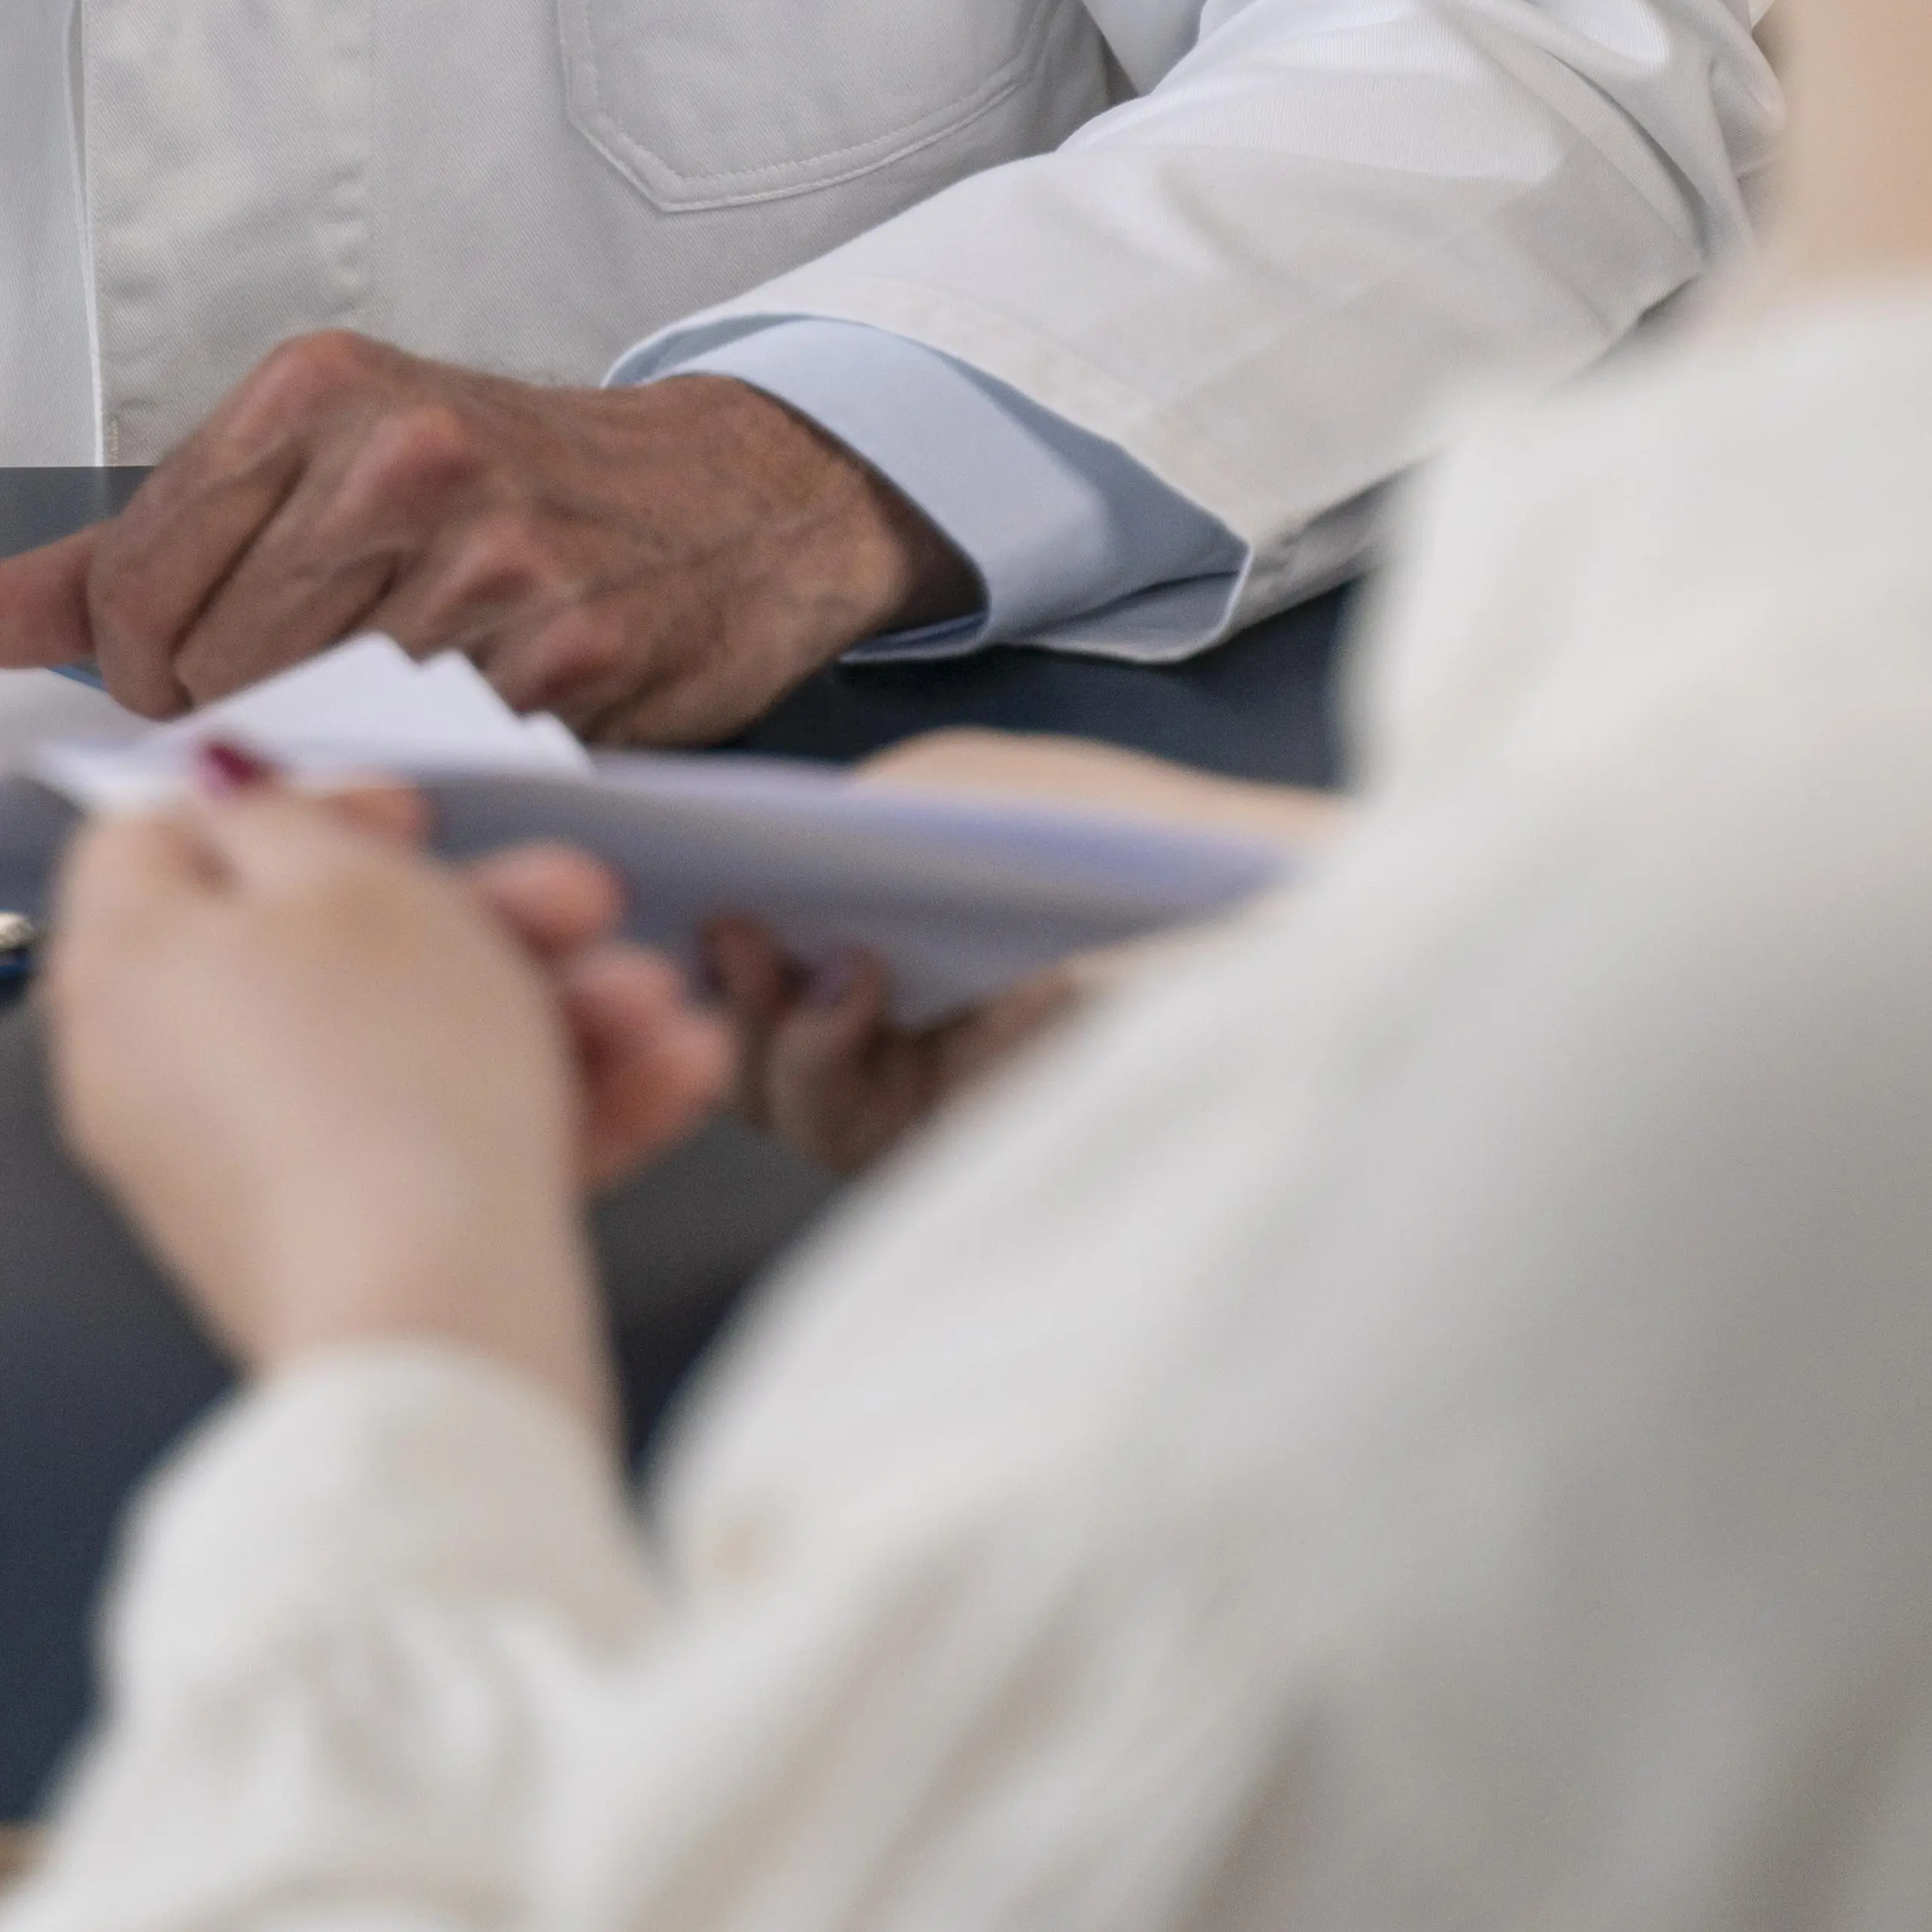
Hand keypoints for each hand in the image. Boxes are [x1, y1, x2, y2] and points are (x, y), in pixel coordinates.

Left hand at [0, 342, 974, 745]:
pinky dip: (435, 767)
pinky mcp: (565, 653)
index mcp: (316, 392)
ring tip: (395, 696)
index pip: (130, 584)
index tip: (183, 668)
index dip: (137, 663)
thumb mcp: (319, 464)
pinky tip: (476, 715)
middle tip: (311, 686)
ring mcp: (488, 555)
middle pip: (208, 669)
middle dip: (235, 713)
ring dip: (337, 746)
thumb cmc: (518, 483)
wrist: (733, 497)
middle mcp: (399, 455)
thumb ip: (139, 549)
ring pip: (312, 724)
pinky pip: (429, 761)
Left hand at [43, 781, 733, 1421]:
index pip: (164, 843)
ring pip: (403, 1052)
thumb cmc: (386, 1084)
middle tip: (582, 897)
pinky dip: (544, 1108)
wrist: (436, 1330)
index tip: (413, 816)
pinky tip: (671, 1077)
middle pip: (318, 952)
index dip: (297, 807)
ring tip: (656, 1004)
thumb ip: (280, 815)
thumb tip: (221, 789)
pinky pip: (433, 1149)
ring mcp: (246, 1174)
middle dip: (480, 915)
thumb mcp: (349, 883)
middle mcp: (161, 1075)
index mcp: (125, 968)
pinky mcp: (334, 1253)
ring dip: (546, 1009)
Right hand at [711, 735, 1342, 1176]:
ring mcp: (925, 1080)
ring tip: (810, 961)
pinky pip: (842, 1129)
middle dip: (719, 986)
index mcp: (893, 914)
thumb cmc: (1129, 840)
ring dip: (769, 1031)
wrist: (1264, 922)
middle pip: (747, 1030)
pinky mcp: (958, 1138)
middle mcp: (898, 1005)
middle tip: (728, 929)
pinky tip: (861, 991)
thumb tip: (743, 888)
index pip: (765, 941)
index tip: (667, 877)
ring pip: (779, 1095)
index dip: (707, 921)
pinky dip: (825, 1063)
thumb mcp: (963, 792)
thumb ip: (849, 822)